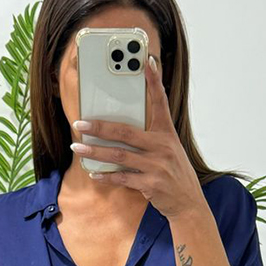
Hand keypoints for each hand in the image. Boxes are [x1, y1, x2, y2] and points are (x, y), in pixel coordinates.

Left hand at [68, 55, 206, 219]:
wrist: (188, 203)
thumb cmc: (174, 174)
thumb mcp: (169, 151)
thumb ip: (149, 139)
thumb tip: (119, 131)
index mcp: (167, 134)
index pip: (160, 102)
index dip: (154, 81)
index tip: (147, 62)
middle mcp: (162, 147)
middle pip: (125, 132)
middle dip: (99, 127)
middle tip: (80, 124)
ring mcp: (156, 166)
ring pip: (119, 155)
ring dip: (95, 152)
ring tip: (77, 148)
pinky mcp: (150, 184)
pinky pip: (122, 178)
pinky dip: (106, 176)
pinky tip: (94, 174)